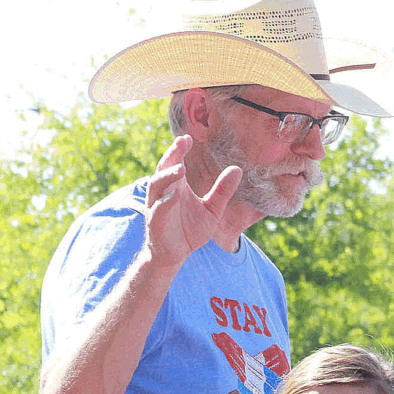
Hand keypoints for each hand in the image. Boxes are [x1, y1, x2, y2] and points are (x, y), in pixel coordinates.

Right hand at [144, 136, 242, 268]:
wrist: (176, 255)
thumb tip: (237, 169)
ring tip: (181, 168)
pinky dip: (165, 202)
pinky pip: (158, 209)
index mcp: (177, 186)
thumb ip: (222, 190)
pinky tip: (175, 196)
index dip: (180, 149)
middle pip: (164, 168)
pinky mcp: (155, 222)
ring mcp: (157, 206)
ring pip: (157, 186)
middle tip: (181, 142)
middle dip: (172, 155)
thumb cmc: (190, 229)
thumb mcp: (212, 209)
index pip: (176, 162)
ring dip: (168, 176)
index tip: (188, 137)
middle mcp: (165, 192)